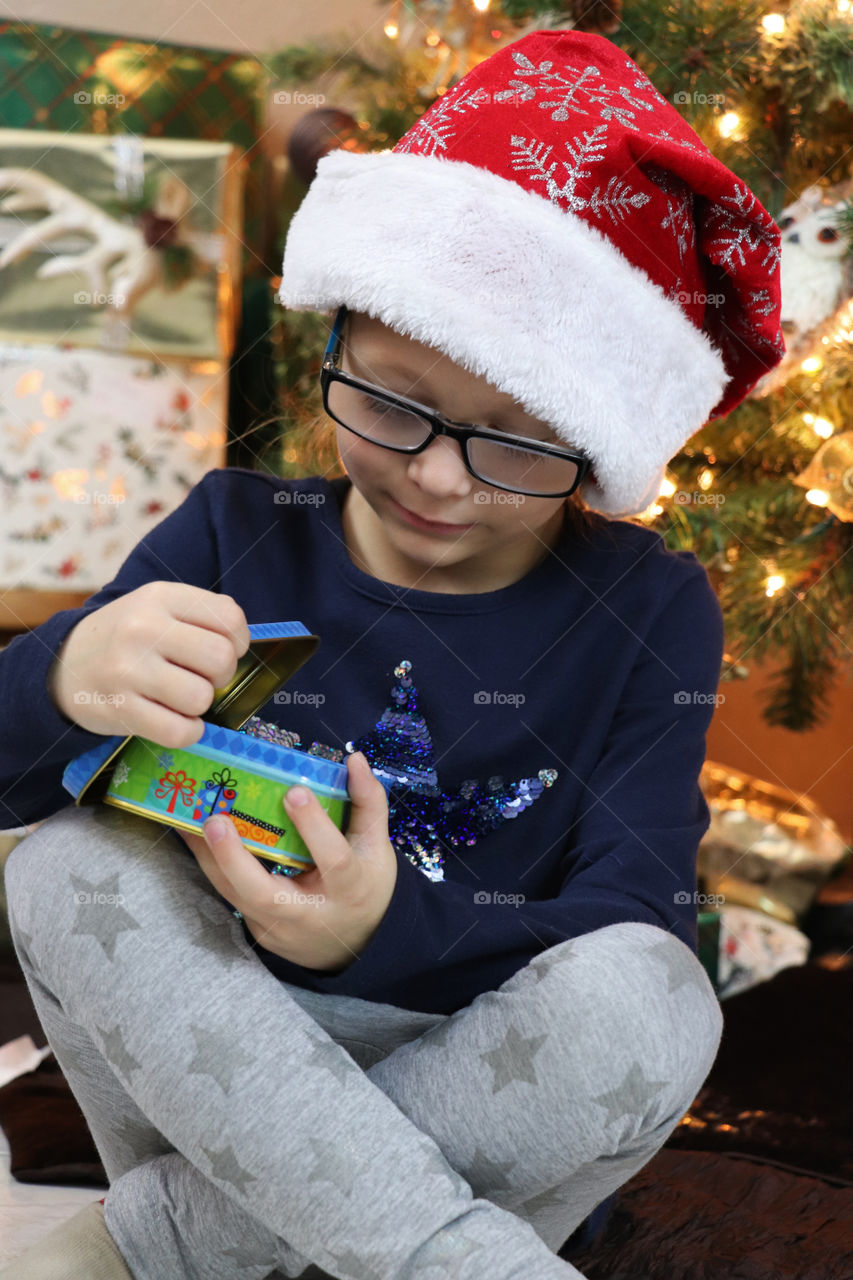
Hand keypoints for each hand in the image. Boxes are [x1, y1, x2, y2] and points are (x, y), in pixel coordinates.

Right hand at [47, 581, 250, 744]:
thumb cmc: (129, 638)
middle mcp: (143, 628)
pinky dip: (188, 732)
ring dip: (200, 706)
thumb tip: (242, 648)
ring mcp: (128, 669)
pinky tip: (175, 722)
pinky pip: (179, 731)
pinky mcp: (120, 709)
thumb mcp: (159, 608)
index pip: (230, 618)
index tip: (223, 650)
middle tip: (202, 678)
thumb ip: (202, 617)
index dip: (238, 642)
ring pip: (201, 697)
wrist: (65, 666)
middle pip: (220, 658)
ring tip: (181, 699)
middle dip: (221, 676)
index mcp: (161, 597)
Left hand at [181, 751, 397, 971]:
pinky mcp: (255, 927)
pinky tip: (194, 837)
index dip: (313, 825)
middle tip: (215, 821)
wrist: (351, 945)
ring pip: (235, 895)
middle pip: (264, 894)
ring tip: (190, 820)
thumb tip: (354, 759)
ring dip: (210, 857)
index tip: (294, 791)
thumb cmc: (365, 887)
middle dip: (234, 858)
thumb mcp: (377, 847)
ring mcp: (277, 927)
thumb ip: (368, 802)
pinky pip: (229, 894)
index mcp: (349, 888)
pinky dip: (211, 864)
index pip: (333, 859)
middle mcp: (309, 913)